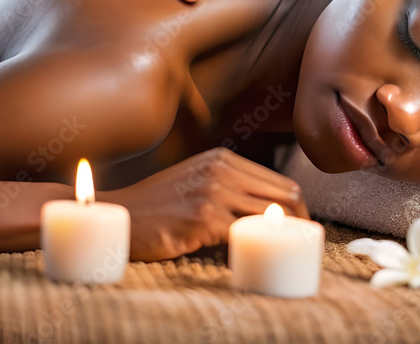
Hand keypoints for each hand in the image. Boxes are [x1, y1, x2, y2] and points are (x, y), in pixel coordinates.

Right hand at [103, 147, 308, 260]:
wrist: (119, 216)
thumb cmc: (157, 205)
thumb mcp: (195, 179)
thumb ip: (227, 184)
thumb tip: (269, 209)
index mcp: (223, 159)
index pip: (280, 183)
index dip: (297, 209)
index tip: (299, 230)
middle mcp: (221, 170)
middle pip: (285, 197)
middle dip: (300, 224)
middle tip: (298, 247)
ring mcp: (213, 192)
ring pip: (271, 217)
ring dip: (279, 239)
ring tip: (279, 255)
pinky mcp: (203, 218)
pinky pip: (244, 236)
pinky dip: (253, 249)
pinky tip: (251, 260)